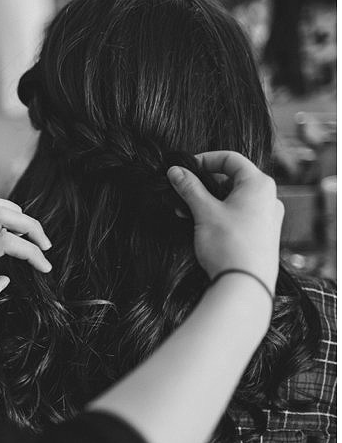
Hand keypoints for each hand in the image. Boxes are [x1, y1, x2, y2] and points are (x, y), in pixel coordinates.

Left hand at [0, 195, 51, 314]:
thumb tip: (5, 280)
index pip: (5, 242)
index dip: (31, 253)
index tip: (44, 267)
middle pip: (4, 214)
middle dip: (33, 227)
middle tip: (46, 246)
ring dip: (18, 214)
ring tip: (31, 233)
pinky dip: (3, 210)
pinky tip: (10, 227)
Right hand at [167, 151, 283, 293]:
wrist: (245, 284)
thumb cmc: (229, 245)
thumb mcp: (204, 211)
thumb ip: (189, 187)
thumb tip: (176, 171)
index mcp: (259, 184)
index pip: (230, 159)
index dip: (204, 160)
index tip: (185, 169)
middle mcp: (267, 197)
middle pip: (231, 178)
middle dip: (203, 184)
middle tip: (181, 192)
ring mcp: (266, 216)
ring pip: (232, 198)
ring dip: (207, 201)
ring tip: (185, 211)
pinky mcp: (261, 233)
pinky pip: (237, 214)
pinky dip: (217, 214)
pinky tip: (199, 224)